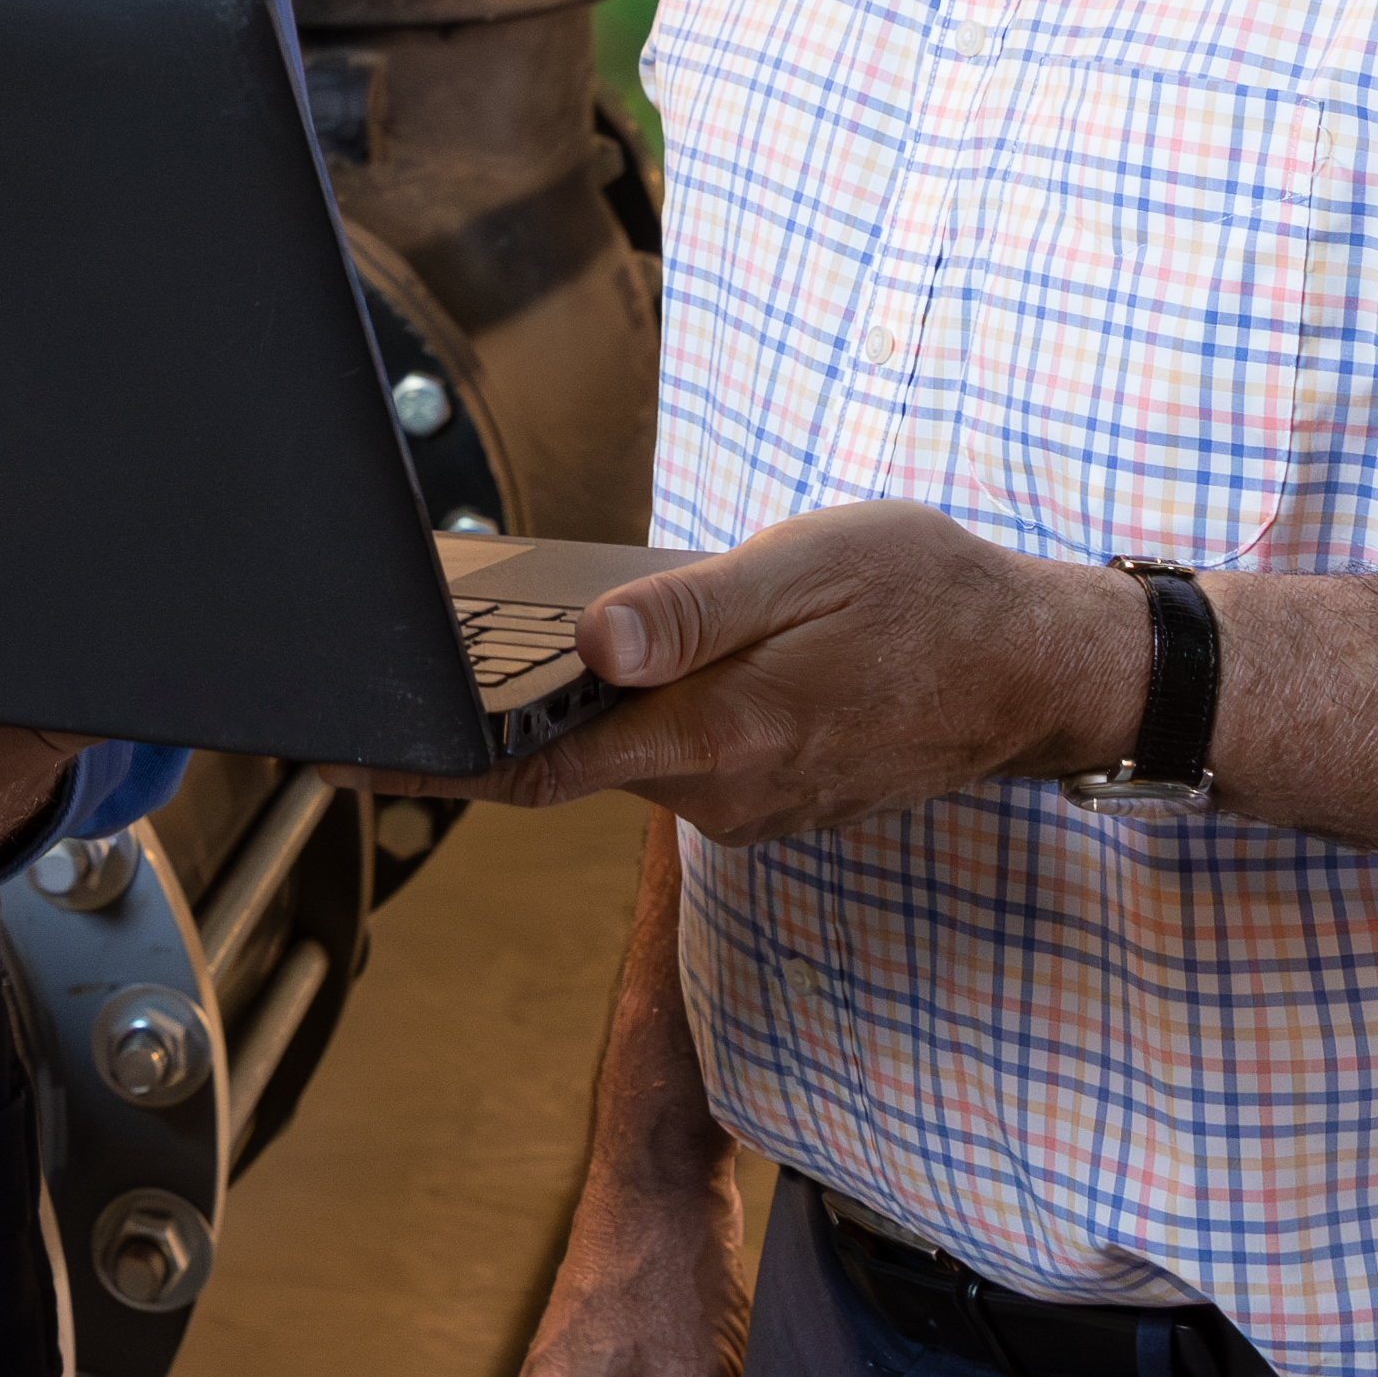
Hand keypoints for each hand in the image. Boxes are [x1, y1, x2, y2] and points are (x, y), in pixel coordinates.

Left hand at [479, 501, 1148, 844]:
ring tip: (605, 629)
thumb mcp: (809, 567)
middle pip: (573, 762)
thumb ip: (690, 613)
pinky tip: (684, 656)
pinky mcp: (773, 800)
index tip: (340, 756)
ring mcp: (749, 809)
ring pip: (633, 756)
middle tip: (456, 649)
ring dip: (605, 706)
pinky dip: (661, 715)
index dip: (430, 766)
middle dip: (513, 712)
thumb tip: (589, 643)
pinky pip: (686, 757)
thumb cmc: (932, 599)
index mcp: (719, 736)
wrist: (1037, 672)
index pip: (537, 771)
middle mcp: (723, 795)